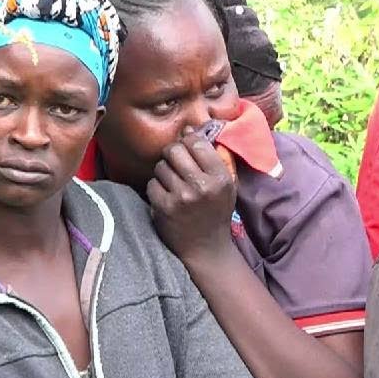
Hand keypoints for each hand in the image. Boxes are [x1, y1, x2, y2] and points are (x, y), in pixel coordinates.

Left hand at [146, 129, 237, 263]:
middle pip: (175, 150)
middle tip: (176, 163)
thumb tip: (188, 128)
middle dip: (173, 153)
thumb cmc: (216, 212)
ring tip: (173, 183)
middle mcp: (201, 186)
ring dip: (164, 172)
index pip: (196, 142)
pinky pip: (152, 183)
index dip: (189, 141)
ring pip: (161, 166)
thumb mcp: (226, 184)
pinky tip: (167, 197)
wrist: (206, 249)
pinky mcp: (164, 208)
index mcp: (220, 178)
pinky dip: (157, 188)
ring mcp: (181, 197)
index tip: (188, 149)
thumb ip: (212, 156)